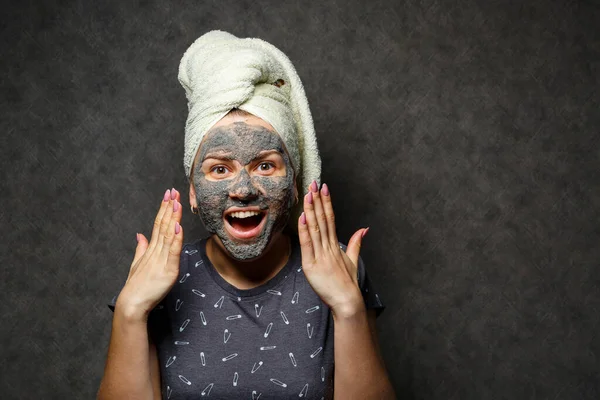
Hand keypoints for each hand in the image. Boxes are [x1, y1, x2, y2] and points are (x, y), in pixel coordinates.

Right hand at [115, 188, 183, 320]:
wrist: (132, 304)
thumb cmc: (136, 287)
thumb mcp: (138, 264)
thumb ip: (141, 249)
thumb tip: (140, 235)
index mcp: (151, 249)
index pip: (158, 224)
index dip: (164, 209)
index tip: (168, 195)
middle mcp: (156, 251)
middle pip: (163, 225)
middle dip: (169, 207)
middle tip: (173, 191)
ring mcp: (161, 259)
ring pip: (168, 234)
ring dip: (173, 217)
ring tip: (176, 201)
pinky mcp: (168, 270)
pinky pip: (173, 251)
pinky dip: (176, 238)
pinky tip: (178, 226)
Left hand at [297, 181, 367, 317]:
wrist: (348, 302)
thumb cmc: (348, 284)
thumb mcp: (352, 261)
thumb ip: (356, 243)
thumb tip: (364, 229)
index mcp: (336, 245)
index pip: (331, 218)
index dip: (327, 202)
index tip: (324, 187)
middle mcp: (329, 247)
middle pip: (322, 219)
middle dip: (317, 200)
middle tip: (313, 183)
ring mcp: (321, 255)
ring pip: (315, 228)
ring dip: (311, 210)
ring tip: (308, 194)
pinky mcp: (312, 265)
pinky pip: (307, 245)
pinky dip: (304, 230)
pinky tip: (303, 217)